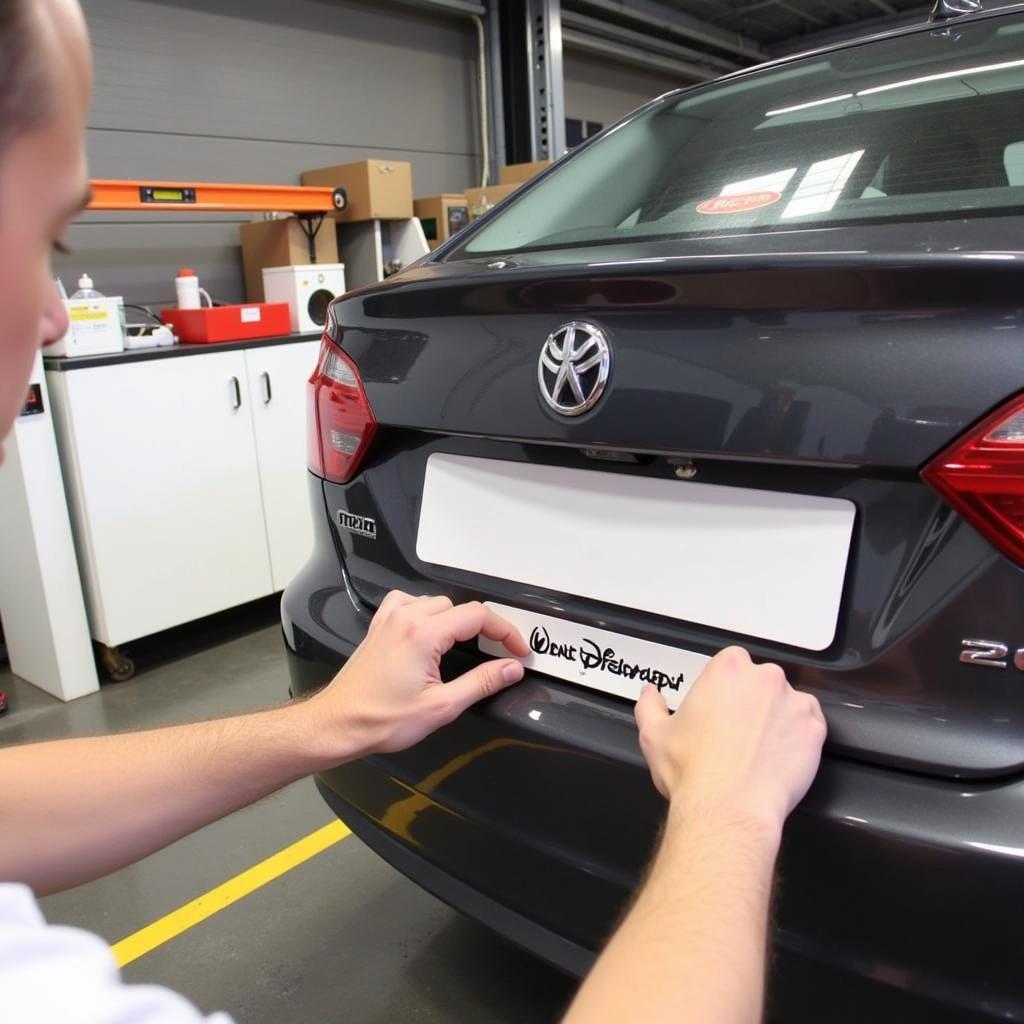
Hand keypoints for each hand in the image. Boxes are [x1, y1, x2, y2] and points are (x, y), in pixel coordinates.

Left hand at [307, 591, 528, 757]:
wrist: (339, 724)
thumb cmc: (380, 719)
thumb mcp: (441, 707)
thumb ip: (481, 683)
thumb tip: (509, 669)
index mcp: (423, 634)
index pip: (478, 616)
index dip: (505, 631)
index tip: (516, 649)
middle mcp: (406, 619)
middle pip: (459, 607)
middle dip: (482, 627)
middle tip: (496, 650)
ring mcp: (390, 620)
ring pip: (435, 602)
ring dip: (455, 619)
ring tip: (466, 644)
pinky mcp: (379, 627)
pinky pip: (407, 602)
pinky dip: (424, 611)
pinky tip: (429, 630)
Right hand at [634, 646, 825, 834]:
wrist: (729, 809)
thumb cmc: (695, 772)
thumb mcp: (654, 734)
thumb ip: (649, 705)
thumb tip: (649, 694)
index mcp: (727, 669)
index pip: (730, 663)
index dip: (723, 688)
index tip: (717, 708)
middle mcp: (764, 678)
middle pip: (760, 680)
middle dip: (750, 701)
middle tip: (735, 731)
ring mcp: (794, 703)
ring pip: (787, 702)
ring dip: (776, 717)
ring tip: (757, 748)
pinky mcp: (815, 730)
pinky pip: (811, 724)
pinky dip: (799, 737)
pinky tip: (777, 755)